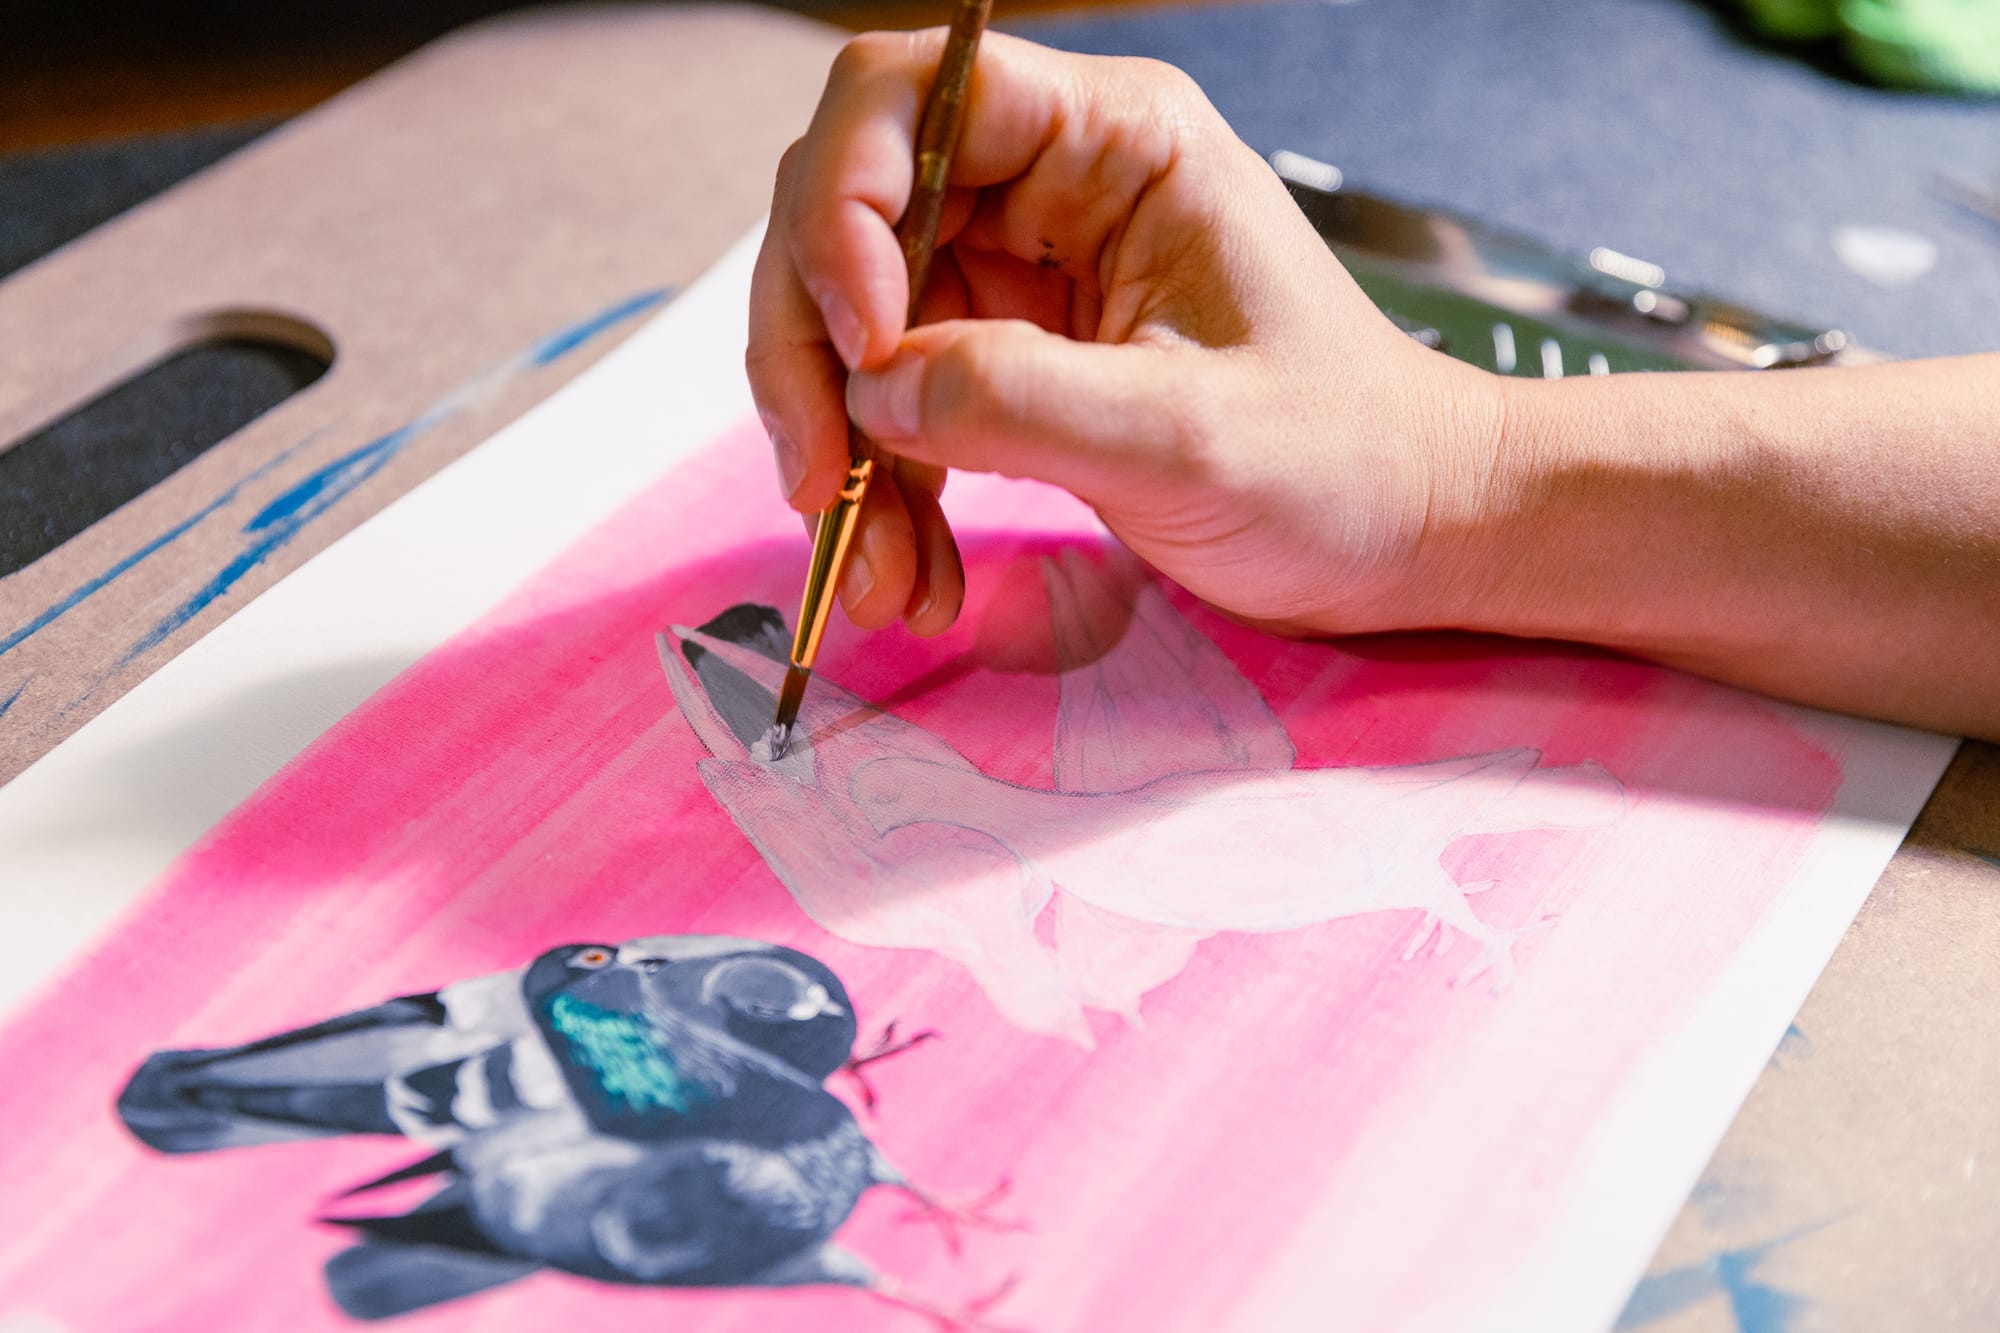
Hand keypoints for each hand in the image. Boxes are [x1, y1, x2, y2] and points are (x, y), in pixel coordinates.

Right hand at [747, 30, 1502, 637]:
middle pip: (848, 217)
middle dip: (814, 358)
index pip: (908, 100)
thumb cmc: (1344, 462)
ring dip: (843, 453)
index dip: (844, 208)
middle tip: (820, 485)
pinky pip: (899, 404)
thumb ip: (1019, 399)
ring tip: (882, 577)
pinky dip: (887, 492)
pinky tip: (914, 575)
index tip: (863, 351)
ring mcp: (1023, 271)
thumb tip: (869, 395)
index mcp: (1114, 142)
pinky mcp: (1013, 356)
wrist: (1405, 532)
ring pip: (856, 327)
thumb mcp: (1188, 437)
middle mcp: (1052, 184)